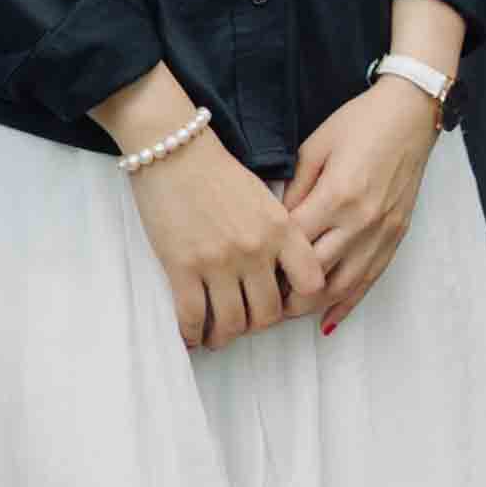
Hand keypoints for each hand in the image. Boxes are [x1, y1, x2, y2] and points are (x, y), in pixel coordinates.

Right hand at [128, 129, 317, 352]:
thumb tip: (281, 272)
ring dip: (224, 336)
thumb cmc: (218, 172)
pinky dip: (193, 334)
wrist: (174, 149)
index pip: (311, 282)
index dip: (300, 301)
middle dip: (256, 324)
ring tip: (217, 336)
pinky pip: (193, 317)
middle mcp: (255, 250)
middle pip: (268, 313)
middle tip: (245, 322)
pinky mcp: (182, 267)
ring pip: (231, 323)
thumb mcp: (264, 198)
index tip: (285, 304)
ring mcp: (218, 261)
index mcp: (281, 229)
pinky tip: (191, 337)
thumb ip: (278, 233)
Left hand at [284, 75, 442, 329]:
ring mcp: (381, 232)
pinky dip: (347, 304)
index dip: (268, 264)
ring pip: (342, 287)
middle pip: (315, 276)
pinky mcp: (396, 236)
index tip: (248, 273)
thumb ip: (293, 189)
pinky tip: (327, 320)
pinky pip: (369, 280)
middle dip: (284, 295)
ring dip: (313, 306)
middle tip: (259, 301)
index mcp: (336, 195)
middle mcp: (360, 221)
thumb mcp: (315, 147)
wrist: (410, 114)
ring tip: (286, 313)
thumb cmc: (359, 123)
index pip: (293, 246)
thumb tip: (275, 225)